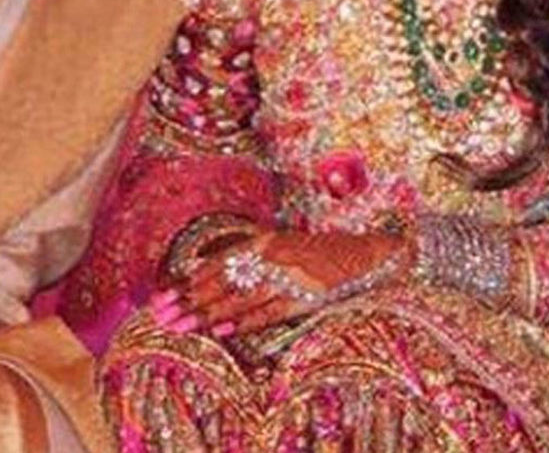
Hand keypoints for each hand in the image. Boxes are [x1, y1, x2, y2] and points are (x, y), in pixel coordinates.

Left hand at [150, 229, 407, 337]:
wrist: (366, 254)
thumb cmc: (318, 250)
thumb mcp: (280, 241)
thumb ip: (247, 249)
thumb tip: (204, 261)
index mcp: (268, 238)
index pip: (220, 261)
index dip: (190, 278)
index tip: (163, 293)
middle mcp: (276, 254)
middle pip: (225, 279)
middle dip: (190, 298)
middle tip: (162, 314)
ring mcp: (292, 276)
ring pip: (242, 297)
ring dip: (209, 312)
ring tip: (183, 325)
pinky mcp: (307, 296)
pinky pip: (269, 311)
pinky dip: (245, 321)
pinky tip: (222, 330)